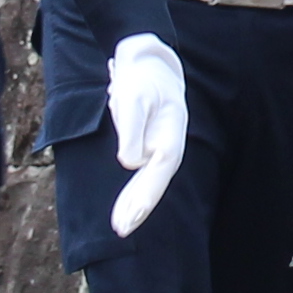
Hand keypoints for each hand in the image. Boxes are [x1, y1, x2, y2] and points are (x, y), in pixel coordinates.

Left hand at [105, 30, 189, 237]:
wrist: (148, 61)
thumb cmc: (141, 78)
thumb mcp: (133, 97)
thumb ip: (132, 130)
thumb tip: (129, 163)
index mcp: (171, 135)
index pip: (158, 172)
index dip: (145, 196)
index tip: (131, 216)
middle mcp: (168, 146)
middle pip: (154, 183)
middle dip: (138, 208)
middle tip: (122, 230)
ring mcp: (161, 148)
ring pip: (148, 182)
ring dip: (135, 204)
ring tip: (122, 226)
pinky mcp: (151, 148)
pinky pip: (143, 175)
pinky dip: (135, 191)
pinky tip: (126, 207)